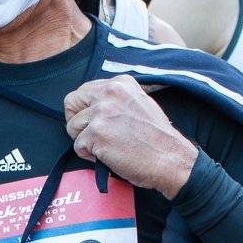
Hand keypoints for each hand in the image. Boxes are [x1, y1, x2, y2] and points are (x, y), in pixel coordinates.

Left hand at [63, 75, 198, 198]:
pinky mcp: (96, 133)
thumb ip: (116, 99)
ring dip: (84, 140)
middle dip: (76, 120)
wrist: (170, 159)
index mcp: (120, 83)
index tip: (96, 121)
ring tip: (106, 147)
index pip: (84, 91)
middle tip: (89, 134)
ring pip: (72, 127)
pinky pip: (78, 146)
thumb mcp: (139, 103)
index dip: (86, 109)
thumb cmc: (156, 138)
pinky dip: (89, 155)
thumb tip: (92, 105)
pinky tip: (108, 156)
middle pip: (71, 102)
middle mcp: (110, 93)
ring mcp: (102, 112)